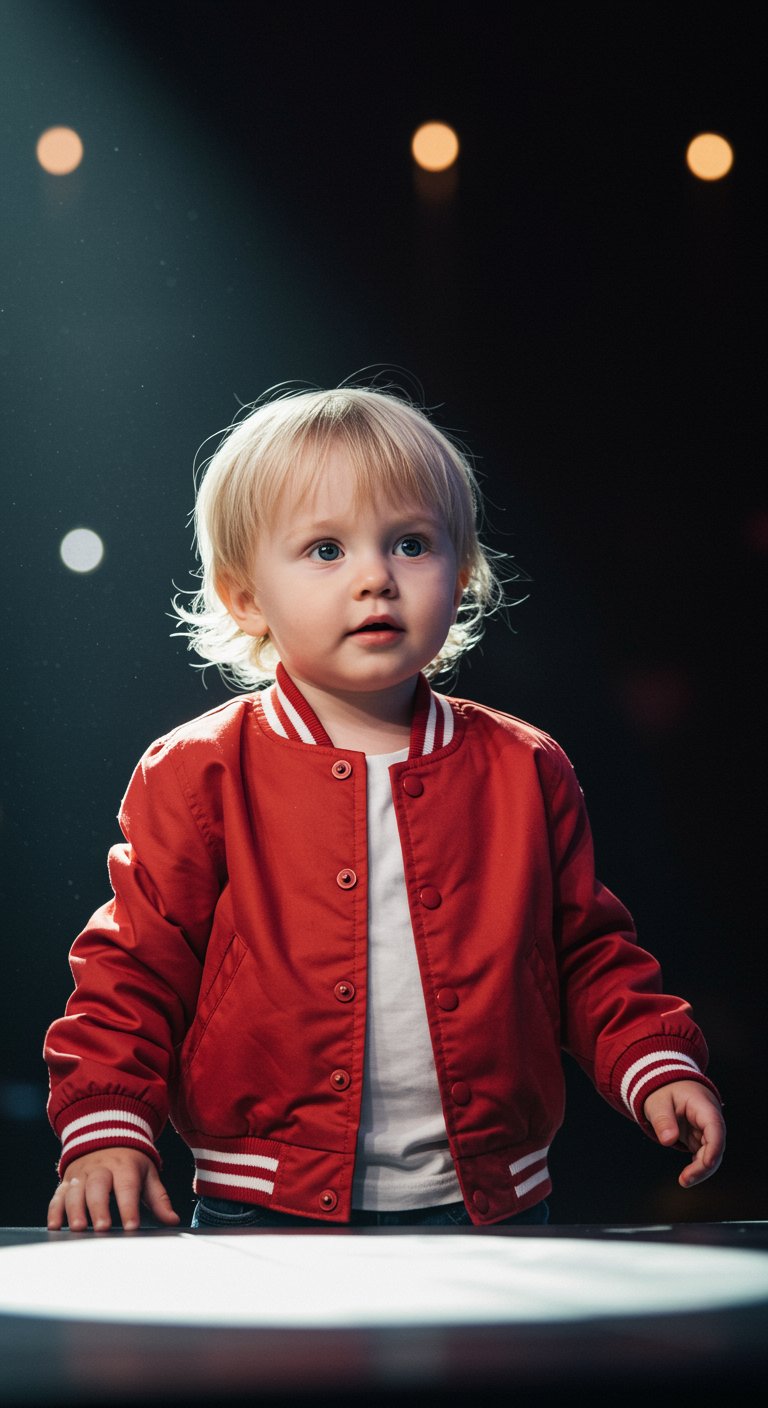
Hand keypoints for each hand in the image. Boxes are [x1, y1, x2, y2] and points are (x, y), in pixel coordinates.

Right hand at [47, 1148, 180, 1230]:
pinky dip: (55, 1210)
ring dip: (75, 1209)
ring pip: (75, 1191)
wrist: (106, 1135)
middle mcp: (101, 1168)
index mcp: (124, 1166)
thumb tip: (172, 1220)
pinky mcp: (66, 1181)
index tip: (132, 1226)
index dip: (129, 1207)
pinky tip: (56, 1226)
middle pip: (98, 1187)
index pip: (127, 1186)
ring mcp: (81, 1174)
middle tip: (103, 1228)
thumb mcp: (147, 1174)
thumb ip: (158, 1199)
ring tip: (79, 1228)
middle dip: (99, 1208)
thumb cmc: (129, 1162)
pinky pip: (58, 1195)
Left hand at [643, 1080, 724, 1187]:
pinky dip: (697, 1166)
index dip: (714, 1146)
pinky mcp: (700, 1138)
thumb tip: (668, 1141)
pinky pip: (704, 1154)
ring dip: (701, 1169)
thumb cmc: (664, 1091)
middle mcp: (710, 1118)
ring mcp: (706, 1129)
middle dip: (704, 1165)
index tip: (707, 1164)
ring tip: (684, 1181)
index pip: (714, 1126)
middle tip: (685, 1180)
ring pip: (712, 1153)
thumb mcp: (657, 1102)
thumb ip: (663, 1120)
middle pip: (716, 1144)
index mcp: (703, 1105)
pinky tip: (687, 1175)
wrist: (667, 1085)